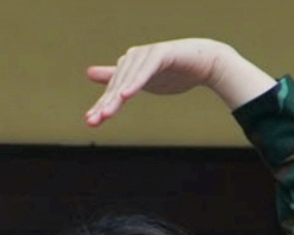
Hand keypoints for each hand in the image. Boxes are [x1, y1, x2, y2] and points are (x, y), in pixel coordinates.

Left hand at [82, 38, 271, 126]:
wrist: (204, 63)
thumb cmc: (173, 72)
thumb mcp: (142, 80)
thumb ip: (118, 79)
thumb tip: (89, 73)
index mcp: (129, 67)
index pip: (112, 90)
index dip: (101, 105)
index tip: (91, 121)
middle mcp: (134, 58)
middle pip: (118, 85)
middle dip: (106, 104)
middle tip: (95, 120)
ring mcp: (147, 55)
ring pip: (129, 78)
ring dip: (118, 95)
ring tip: (107, 112)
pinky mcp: (161, 53)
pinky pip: (146, 69)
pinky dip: (136, 81)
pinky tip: (126, 94)